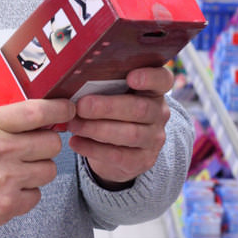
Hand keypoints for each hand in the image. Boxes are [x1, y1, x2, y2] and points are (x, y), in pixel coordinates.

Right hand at [0, 89, 75, 237]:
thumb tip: (3, 72)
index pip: (35, 112)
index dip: (58, 109)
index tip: (67, 108)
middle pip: (51, 143)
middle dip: (46, 143)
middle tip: (34, 145)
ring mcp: (3, 180)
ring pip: (48, 170)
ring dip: (38, 169)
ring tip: (18, 168)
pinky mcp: (5, 206)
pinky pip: (36, 196)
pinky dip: (26, 194)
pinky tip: (8, 188)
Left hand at [66, 66, 172, 187]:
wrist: (118, 150)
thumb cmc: (111, 111)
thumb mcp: (113, 95)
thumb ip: (104, 86)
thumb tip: (75, 82)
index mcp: (154, 90)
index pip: (163, 79)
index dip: (149, 77)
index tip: (130, 77)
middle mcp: (159, 113)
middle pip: (140, 108)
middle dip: (108, 107)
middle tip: (81, 106)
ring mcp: (154, 139)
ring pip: (130, 134)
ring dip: (97, 129)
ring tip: (74, 124)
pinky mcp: (143, 161)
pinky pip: (118, 155)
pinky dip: (93, 149)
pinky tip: (75, 142)